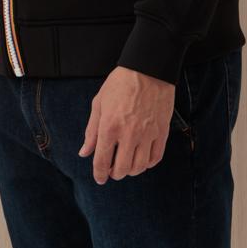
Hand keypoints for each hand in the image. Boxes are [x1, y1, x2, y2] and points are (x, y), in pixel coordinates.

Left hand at [77, 66, 175, 182]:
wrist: (148, 69)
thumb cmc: (120, 83)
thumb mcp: (99, 103)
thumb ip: (91, 131)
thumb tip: (84, 153)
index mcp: (109, 126)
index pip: (102, 161)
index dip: (99, 174)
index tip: (100, 178)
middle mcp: (129, 134)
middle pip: (122, 169)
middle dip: (115, 174)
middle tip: (113, 169)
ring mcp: (148, 134)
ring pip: (140, 167)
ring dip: (131, 170)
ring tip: (127, 164)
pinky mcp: (162, 131)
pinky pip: (156, 157)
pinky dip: (148, 163)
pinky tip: (142, 159)